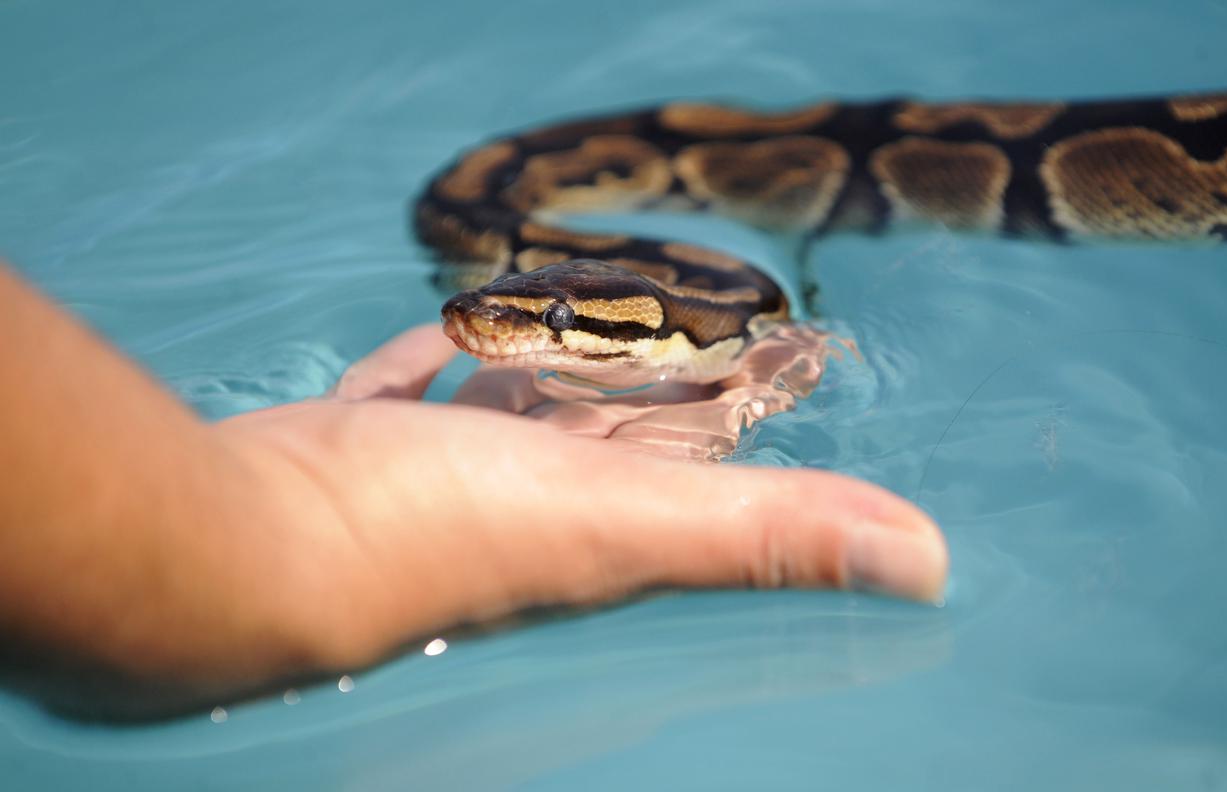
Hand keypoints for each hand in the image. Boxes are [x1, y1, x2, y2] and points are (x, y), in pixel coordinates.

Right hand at [218, 324, 948, 673]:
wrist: (248, 548)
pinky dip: (437, 356)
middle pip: (612, 438)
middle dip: (657, 394)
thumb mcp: (623, 524)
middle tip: (701, 338)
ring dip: (552, 375)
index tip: (793, 377)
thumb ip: (771, 533)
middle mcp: (525, 510)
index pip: (700, 472)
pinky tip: (450, 335)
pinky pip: (411, 388)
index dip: (750, 423)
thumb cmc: (438, 536)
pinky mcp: (359, 445)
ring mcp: (435, 479)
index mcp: (598, 527)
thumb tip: (931, 565)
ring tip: (583, 332)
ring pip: (514, 412)